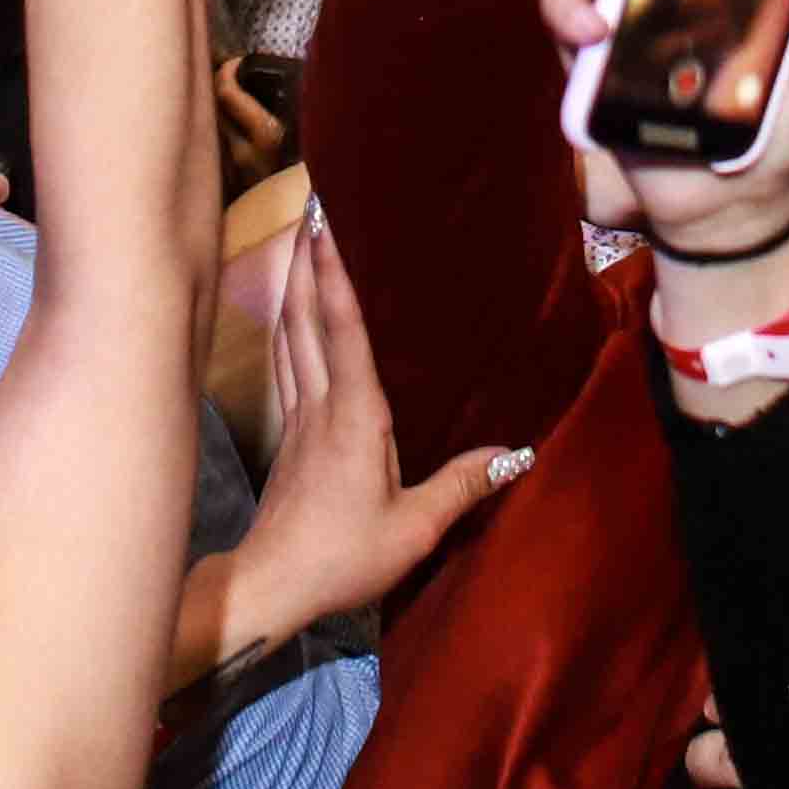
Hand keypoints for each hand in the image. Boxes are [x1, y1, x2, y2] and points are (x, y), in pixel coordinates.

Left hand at [217, 214, 524, 659]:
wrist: (270, 585)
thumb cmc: (342, 558)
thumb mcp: (414, 529)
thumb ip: (463, 485)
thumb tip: (518, 452)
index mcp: (355, 415)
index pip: (344, 328)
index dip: (336, 270)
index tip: (330, 220)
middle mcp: (320, 402)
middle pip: (306, 314)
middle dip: (309, 255)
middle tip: (312, 203)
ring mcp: (297, 415)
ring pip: (290, 332)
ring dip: (295, 280)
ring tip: (303, 236)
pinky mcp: (287, 433)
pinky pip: (285, 360)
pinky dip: (288, 322)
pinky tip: (291, 310)